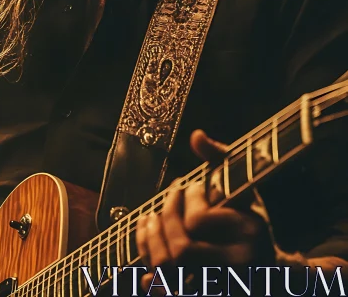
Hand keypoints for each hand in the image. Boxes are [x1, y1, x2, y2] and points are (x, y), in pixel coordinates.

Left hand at [136, 129, 274, 290]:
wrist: (270, 272)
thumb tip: (196, 135)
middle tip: (170, 199)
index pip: (200, 221)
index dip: (190, 199)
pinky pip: (163, 285)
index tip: (191, 186)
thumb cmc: (249, 224)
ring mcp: (217, 284)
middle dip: (168, 221)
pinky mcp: (201, 290)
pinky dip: (149, 261)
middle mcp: (235, 266)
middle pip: (182, 251)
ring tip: (151, 217)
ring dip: (150, 240)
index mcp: (248, 235)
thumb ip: (220, 160)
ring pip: (168, 271)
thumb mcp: (243, 190)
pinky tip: (147, 239)